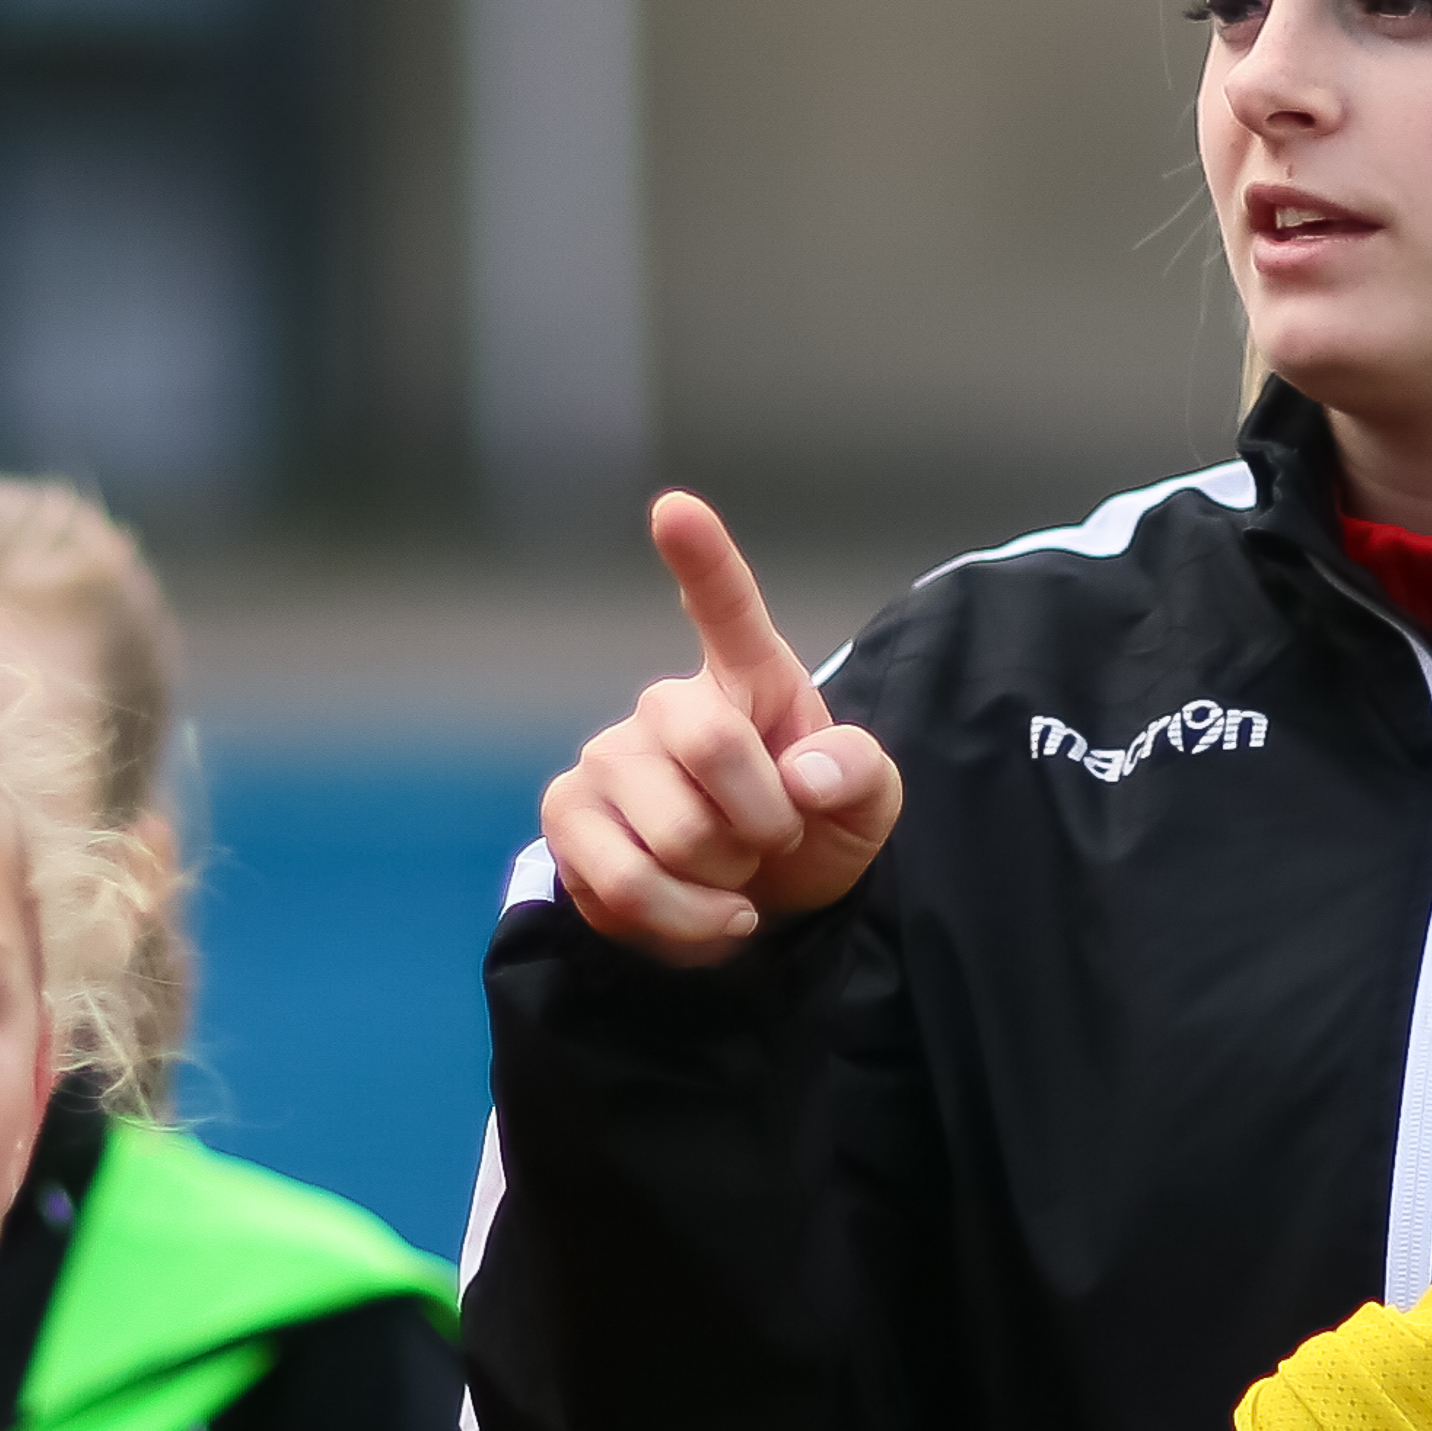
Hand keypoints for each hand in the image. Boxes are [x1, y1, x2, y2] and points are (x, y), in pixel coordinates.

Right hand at [539, 497, 905, 968]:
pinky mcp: (565, 823)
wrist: (754, 907)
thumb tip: (808, 776)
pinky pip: (624, 884)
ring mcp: (604, 761)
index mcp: (745, 676)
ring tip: (732, 877)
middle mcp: (663, 706)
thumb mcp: (866, 805)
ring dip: (725, 879)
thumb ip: (859, 774)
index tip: (675, 509)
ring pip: (672, 833)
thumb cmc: (810, 831)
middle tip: (772, 841)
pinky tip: (703, 915)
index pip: (725, 608)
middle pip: (711, 745)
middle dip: (764, 821)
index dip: (702, 559)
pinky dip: (684, 922)